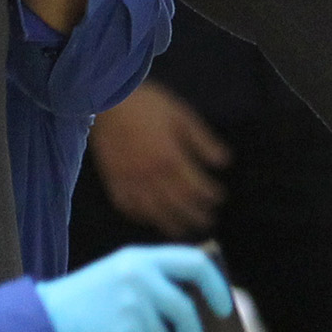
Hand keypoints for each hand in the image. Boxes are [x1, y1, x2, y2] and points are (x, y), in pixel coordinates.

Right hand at [36, 245, 232, 331]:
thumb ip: (152, 284)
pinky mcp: (126, 331)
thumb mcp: (116, 279)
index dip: (216, 286)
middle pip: (188, 306)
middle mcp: (138, 275)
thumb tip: (197, 309)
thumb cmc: (79, 306)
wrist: (40, 323)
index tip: (224, 308)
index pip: (194, 261)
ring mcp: (133, 302)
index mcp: (137, 258)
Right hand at [89, 82, 230, 238]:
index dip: (211, 195)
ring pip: (153, 211)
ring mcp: (130, 180)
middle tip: (208, 222)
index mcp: (171, 159)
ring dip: (170, 223)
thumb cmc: (147, 104)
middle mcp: (152, 176)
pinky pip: (127, 205)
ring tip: (183, 231)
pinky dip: (139, 215)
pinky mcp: (113, 180)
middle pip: (178, 205)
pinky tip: (148, 218)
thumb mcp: (181, 115)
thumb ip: (202, 140)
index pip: (196, 187)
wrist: (108, 99)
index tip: (220, 198)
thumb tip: (224, 162)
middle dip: (195, 215)